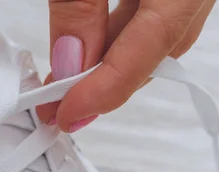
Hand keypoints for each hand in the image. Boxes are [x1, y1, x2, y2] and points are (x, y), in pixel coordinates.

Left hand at [36, 0, 215, 132]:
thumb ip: (78, 7)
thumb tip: (70, 61)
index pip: (152, 47)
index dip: (106, 89)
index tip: (68, 113)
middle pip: (158, 50)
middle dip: (106, 85)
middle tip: (59, 106)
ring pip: (156, 35)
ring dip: (111, 62)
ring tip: (66, 81)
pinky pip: (154, 15)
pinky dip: (121, 35)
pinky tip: (92, 45)